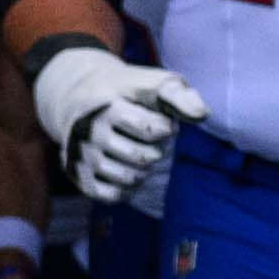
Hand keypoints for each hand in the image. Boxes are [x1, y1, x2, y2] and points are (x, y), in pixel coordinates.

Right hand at [28, 42, 204, 211]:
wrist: (76, 97)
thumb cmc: (128, 92)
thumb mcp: (153, 84)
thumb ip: (180, 96)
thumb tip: (201, 115)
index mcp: (106, 105)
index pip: (152, 130)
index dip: (166, 127)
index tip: (157, 118)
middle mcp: (88, 131)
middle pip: (145, 157)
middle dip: (156, 150)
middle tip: (146, 137)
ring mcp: (80, 154)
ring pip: (130, 178)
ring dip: (143, 169)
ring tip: (136, 151)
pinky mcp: (77, 175)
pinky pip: (114, 195)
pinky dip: (127, 188)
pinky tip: (124, 169)